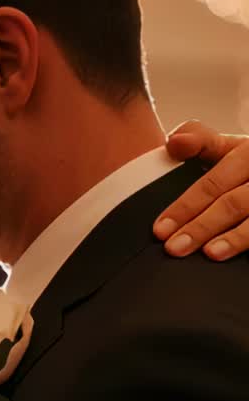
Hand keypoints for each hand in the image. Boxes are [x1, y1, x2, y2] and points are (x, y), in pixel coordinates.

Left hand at [154, 120, 248, 258]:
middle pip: (232, 203)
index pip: (212, 182)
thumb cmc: (248, 165)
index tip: (160, 229)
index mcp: (246, 152)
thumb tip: (174, 142)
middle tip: (174, 248)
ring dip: (233, 238)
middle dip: (201, 227)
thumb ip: (200, 141)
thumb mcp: (229, 147)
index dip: (185, 206)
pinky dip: (247, 246)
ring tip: (210, 253)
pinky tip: (237, 259)